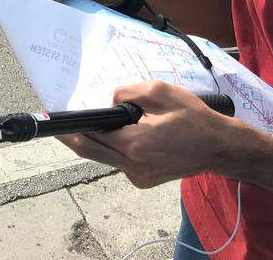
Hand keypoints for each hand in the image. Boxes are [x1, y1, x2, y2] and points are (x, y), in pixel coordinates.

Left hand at [59, 81, 246, 188]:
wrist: (218, 147)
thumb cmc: (193, 117)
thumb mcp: (160, 92)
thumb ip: (129, 93)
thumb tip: (109, 101)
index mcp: (135, 144)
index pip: (92, 137)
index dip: (71, 129)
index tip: (54, 123)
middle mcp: (133, 165)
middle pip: (91, 152)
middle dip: (74, 137)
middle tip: (58, 125)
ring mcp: (138, 177)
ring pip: (106, 158)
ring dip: (98, 141)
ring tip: (95, 124)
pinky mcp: (144, 181)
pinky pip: (120, 162)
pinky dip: (115, 148)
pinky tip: (122, 135)